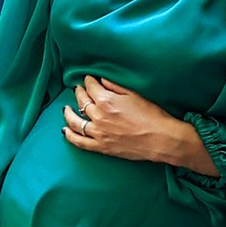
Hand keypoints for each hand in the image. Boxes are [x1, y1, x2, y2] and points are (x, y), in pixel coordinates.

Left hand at [60, 74, 216, 174]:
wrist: (161, 139)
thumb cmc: (152, 116)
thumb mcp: (135, 95)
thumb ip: (115, 86)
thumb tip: (102, 80)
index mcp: (107, 100)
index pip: (91, 87)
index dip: (89, 81)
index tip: (89, 79)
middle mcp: (98, 116)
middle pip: (82, 101)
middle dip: (79, 93)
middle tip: (79, 90)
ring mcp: (98, 133)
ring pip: (75, 121)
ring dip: (69, 113)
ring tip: (66, 109)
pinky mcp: (101, 147)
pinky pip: (80, 142)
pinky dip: (70, 136)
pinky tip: (65, 130)